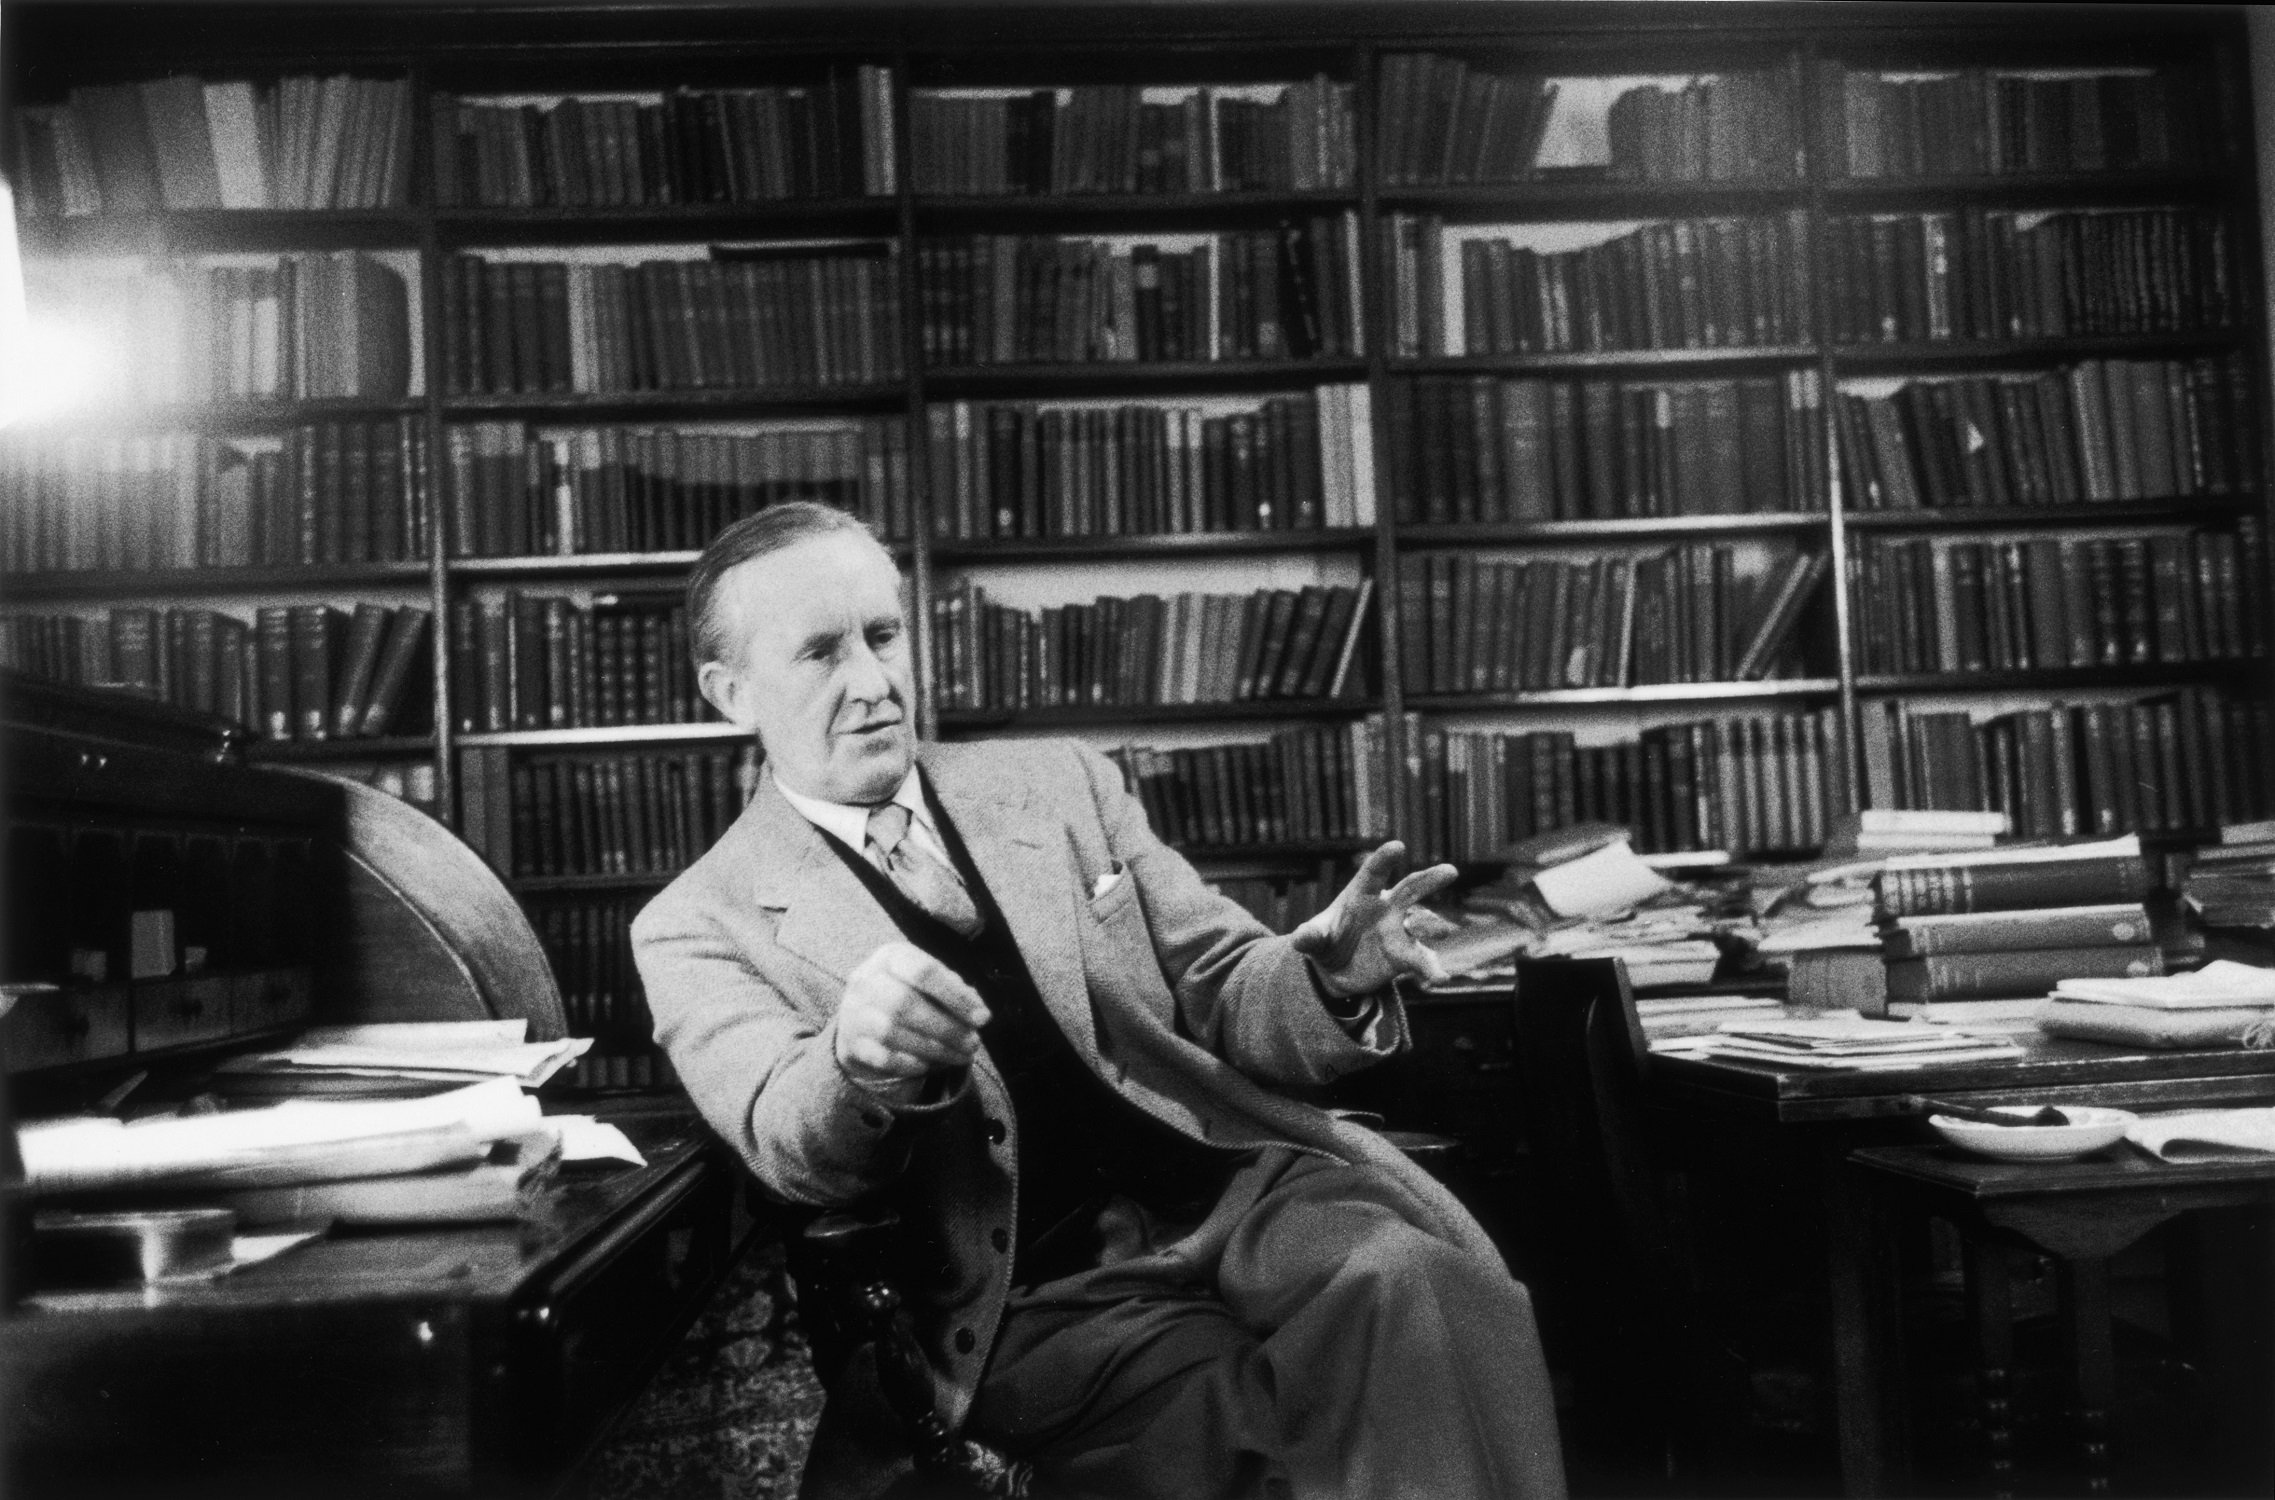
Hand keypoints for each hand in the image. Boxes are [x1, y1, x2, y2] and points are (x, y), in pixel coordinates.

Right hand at [835, 942, 991, 1086]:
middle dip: (946, 1027)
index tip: (983, 1018)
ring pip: (893, 1033)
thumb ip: (955, 992)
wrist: (862, 1020)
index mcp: (891, 957)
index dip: (956, 997)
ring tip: (961, 1055)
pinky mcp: (852, 1043)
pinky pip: (882, 1057)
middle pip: (905, 1003)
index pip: (923, 972)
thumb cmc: (910, 994)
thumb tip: (978, 1012)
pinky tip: (932, 1064)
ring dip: (934, 1048)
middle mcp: (866, 980)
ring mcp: (854, 1012)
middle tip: (973, 1043)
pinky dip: (911, 1063)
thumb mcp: (929, 983)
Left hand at [1291, 841, 1460, 997]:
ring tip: (1445, 931)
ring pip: (1423, 924)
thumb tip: (1300, 939)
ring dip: (1435, 926)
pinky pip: (1422, 960)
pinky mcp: (1406, 955)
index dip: (1384, 859)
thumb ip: (1310, 937)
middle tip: (1450, 871)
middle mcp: (1386, 908)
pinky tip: (1439, 978)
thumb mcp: (1313, 940)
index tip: (1397, 847)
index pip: (1373, 873)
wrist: (1336, 969)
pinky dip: (1431, 968)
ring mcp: (1400, 931)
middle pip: (1410, 888)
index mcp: (1362, 894)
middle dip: (1430, 879)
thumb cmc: (1325, 941)